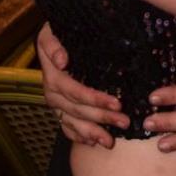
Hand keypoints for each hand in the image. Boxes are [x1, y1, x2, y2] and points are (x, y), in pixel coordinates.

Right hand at [37, 22, 128, 146]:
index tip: (117, 103)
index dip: (95, 99)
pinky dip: (78, 136)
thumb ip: (54, 45)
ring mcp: (55, 103)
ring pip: (73, 122)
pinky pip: (66, 127)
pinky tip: (92, 143)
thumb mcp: (51, 31)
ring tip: (110, 142)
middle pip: (78, 110)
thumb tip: (62, 60)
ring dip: (92, 133)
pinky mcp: (59, 109)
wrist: (52, 37)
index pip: (75, 91)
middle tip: (124, 121)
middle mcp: (52, 93)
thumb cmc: (58, 32)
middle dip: (102, 117)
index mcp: (52, 75)